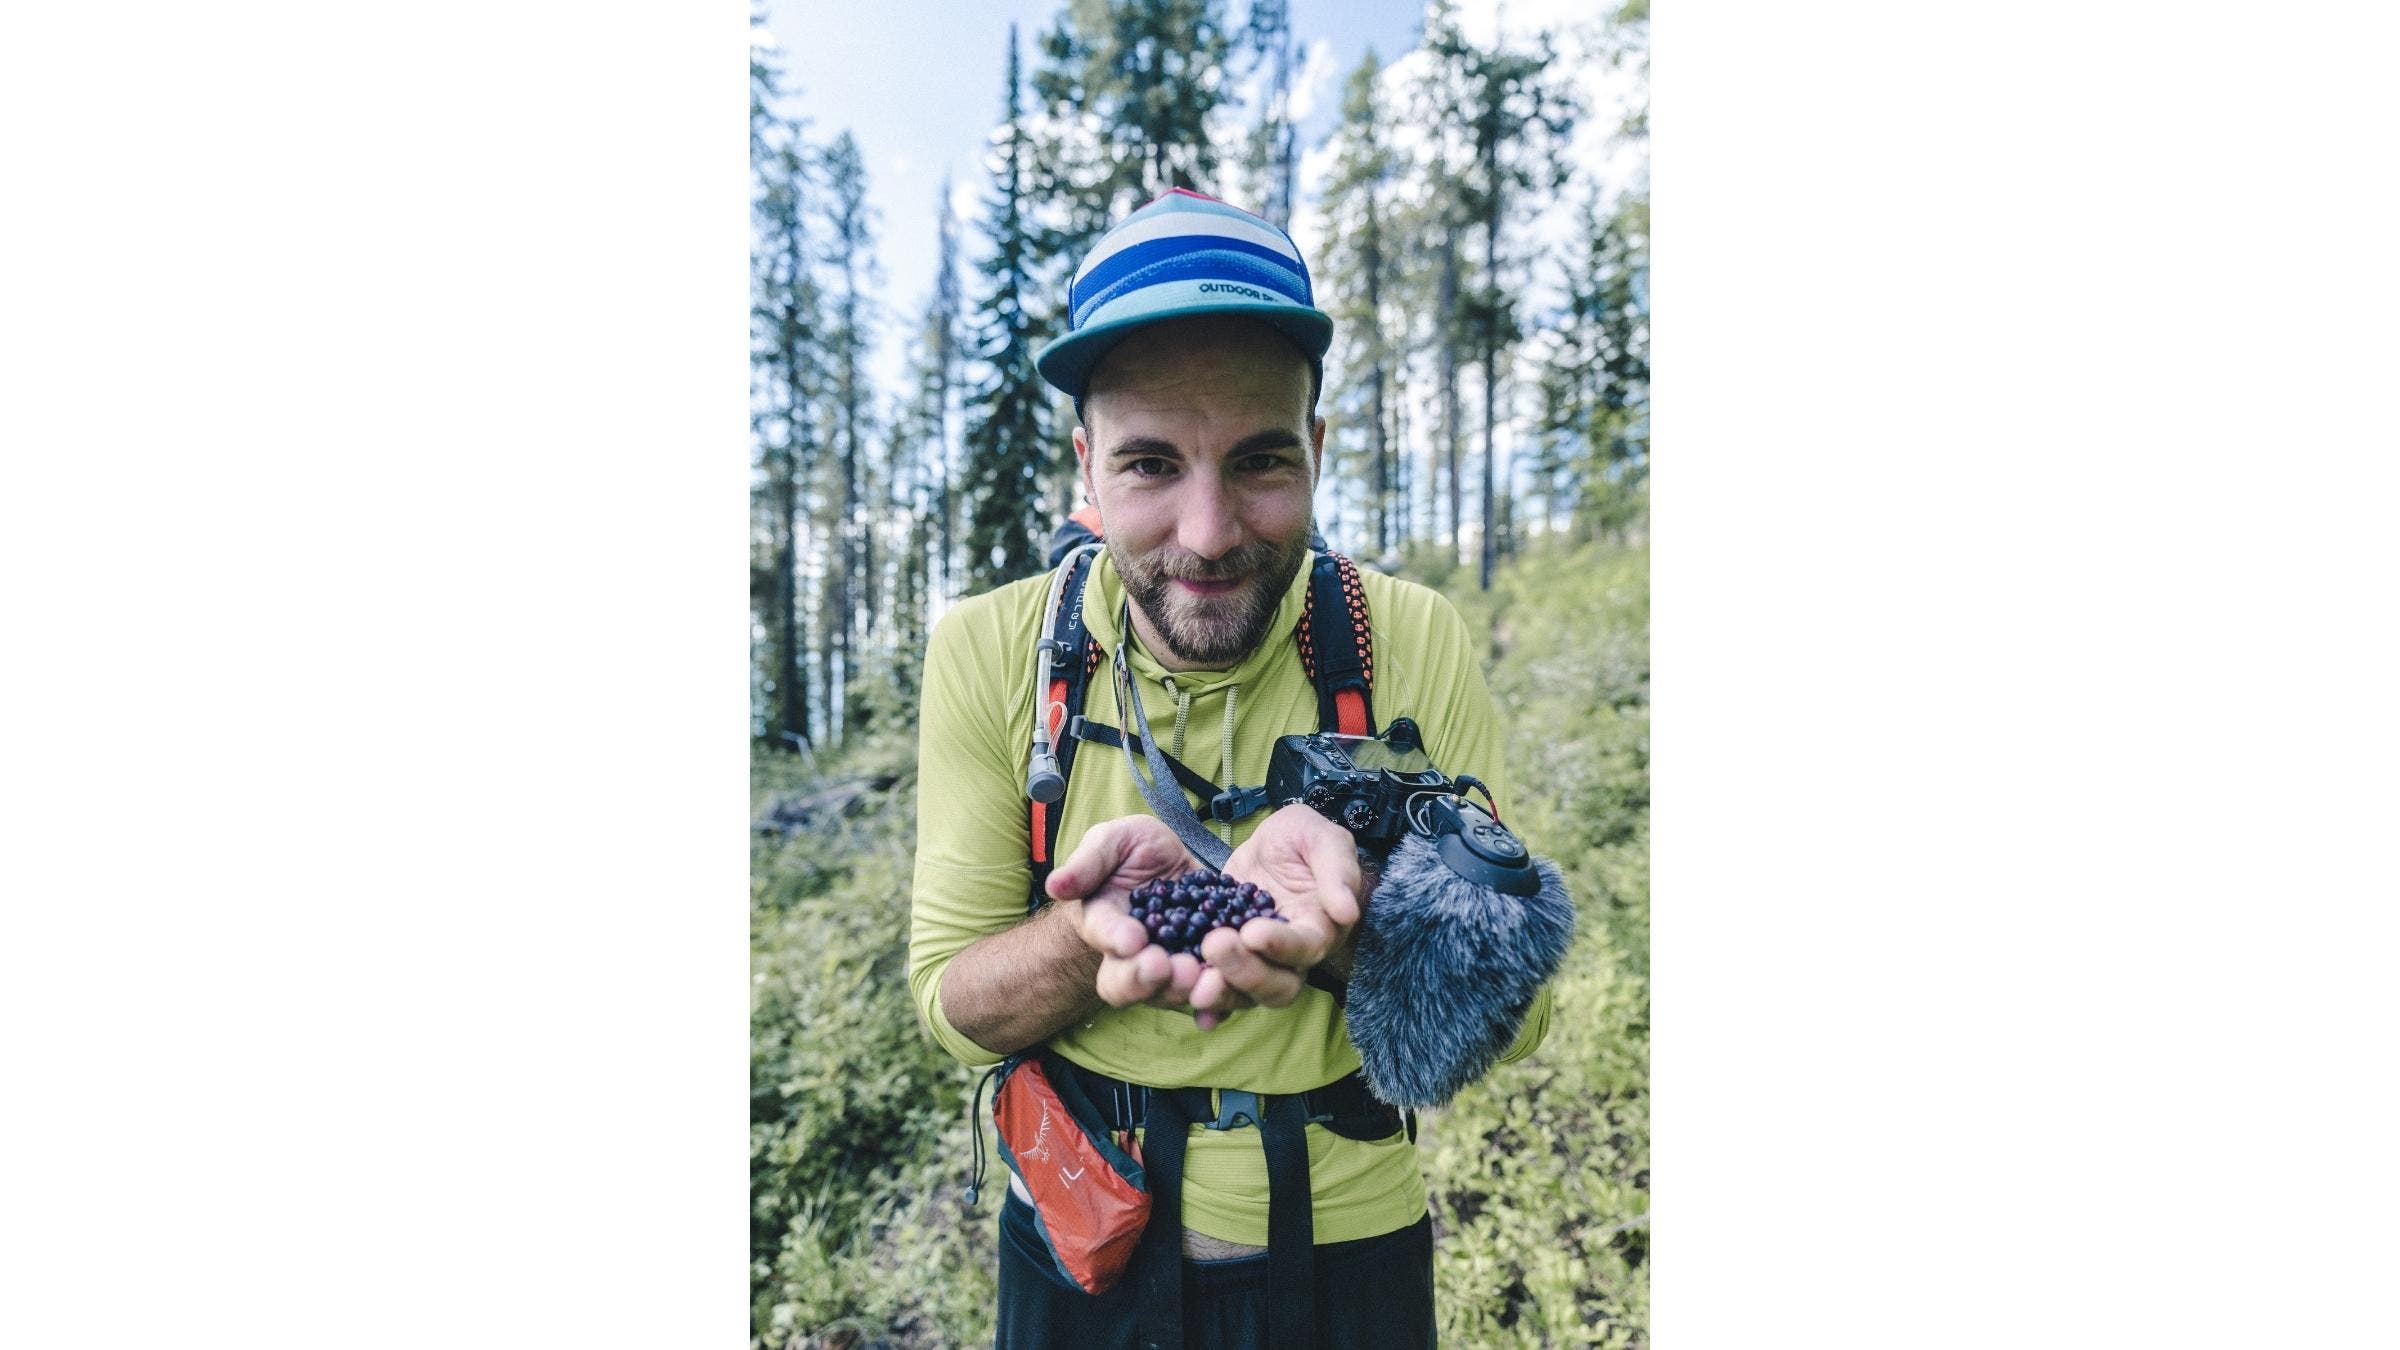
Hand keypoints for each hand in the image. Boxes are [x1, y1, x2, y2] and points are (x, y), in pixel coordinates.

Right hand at [1044, 815, 1211, 1015]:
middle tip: (1165, 965)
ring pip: (1169, 993)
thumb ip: (1087, 862)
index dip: (1115, 939)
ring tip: (1201, 974)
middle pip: (1127, 984)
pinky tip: (1228, 995)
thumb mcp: (1110, 842)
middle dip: (1144, 978)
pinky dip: (1218, 1001)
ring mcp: (1168, 968)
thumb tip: (1055, 885)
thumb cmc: (1130, 854)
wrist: (1171, 867)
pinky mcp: (1204, 970)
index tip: (1132, 938)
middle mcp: (1131, 958)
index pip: (1103, 936)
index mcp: (1103, 925)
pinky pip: (1209, 995)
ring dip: (1183, 988)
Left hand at [1188, 804, 1361, 1029]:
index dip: (1280, 945)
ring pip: (1245, 995)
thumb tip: (1347, 911)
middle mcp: (1291, 958)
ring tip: (1191, 974)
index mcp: (1318, 928)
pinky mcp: (1228, 961)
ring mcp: (1257, 963)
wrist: (1270, 846)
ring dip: (1220, 992)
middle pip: (1276, 986)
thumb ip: (1337, 871)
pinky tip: (1191, 1010)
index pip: (1305, 947)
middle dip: (1245, 971)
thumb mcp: (1322, 838)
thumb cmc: (1303, 839)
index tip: (1252, 931)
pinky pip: (1219, 989)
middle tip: (1214, 944)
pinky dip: (1208, 1007)